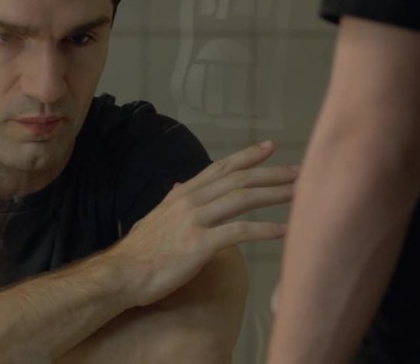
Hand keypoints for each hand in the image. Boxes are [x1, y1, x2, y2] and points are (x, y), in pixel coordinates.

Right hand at [108, 140, 297, 306]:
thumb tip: (180, 187)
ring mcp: (195, 220)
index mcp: (182, 194)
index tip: (269, 146)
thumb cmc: (140, 252)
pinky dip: (264, 229)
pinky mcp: (199, 244)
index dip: (246, 156)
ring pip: (241, 198)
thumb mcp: (156, 217)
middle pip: (237, 179)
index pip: (220, 168)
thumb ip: (173, 202)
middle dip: (270, 173)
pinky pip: (238, 232)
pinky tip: (284, 230)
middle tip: (298, 170)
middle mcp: (190, 200)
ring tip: (299, 192)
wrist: (121, 273)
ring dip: (273, 193)